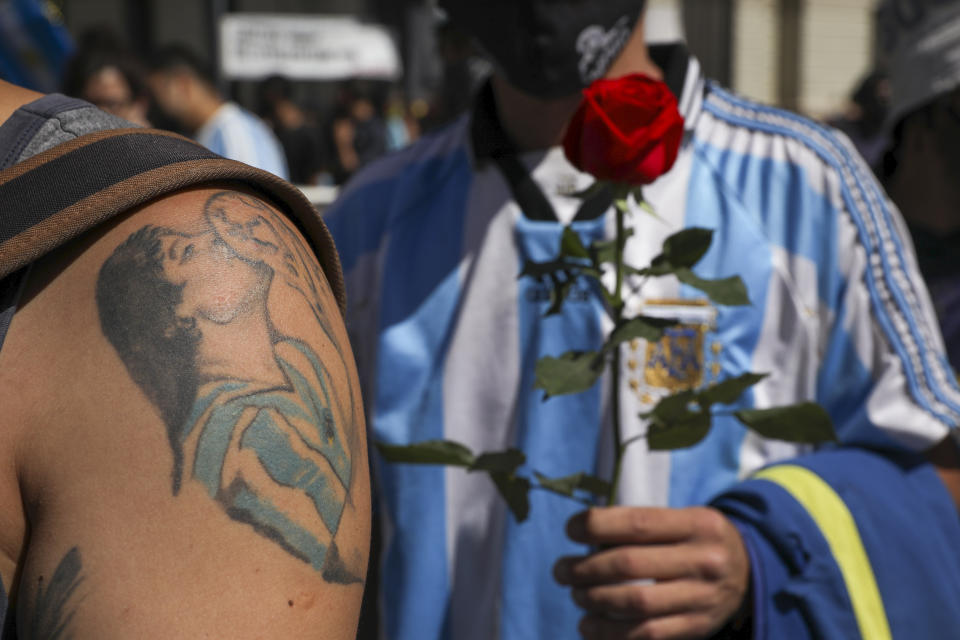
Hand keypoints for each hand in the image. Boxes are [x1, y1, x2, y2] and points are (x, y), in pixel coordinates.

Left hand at [553, 506, 749, 639]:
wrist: (749, 571)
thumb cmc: (697, 539)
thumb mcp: (683, 519)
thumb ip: (643, 525)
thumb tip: (583, 533)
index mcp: (697, 523)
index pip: (638, 523)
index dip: (596, 526)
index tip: (571, 530)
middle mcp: (704, 560)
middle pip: (630, 565)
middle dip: (585, 568)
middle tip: (562, 570)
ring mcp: (703, 597)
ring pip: (635, 604)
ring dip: (594, 601)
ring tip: (575, 595)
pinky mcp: (698, 627)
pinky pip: (647, 635)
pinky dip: (610, 634)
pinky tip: (589, 626)